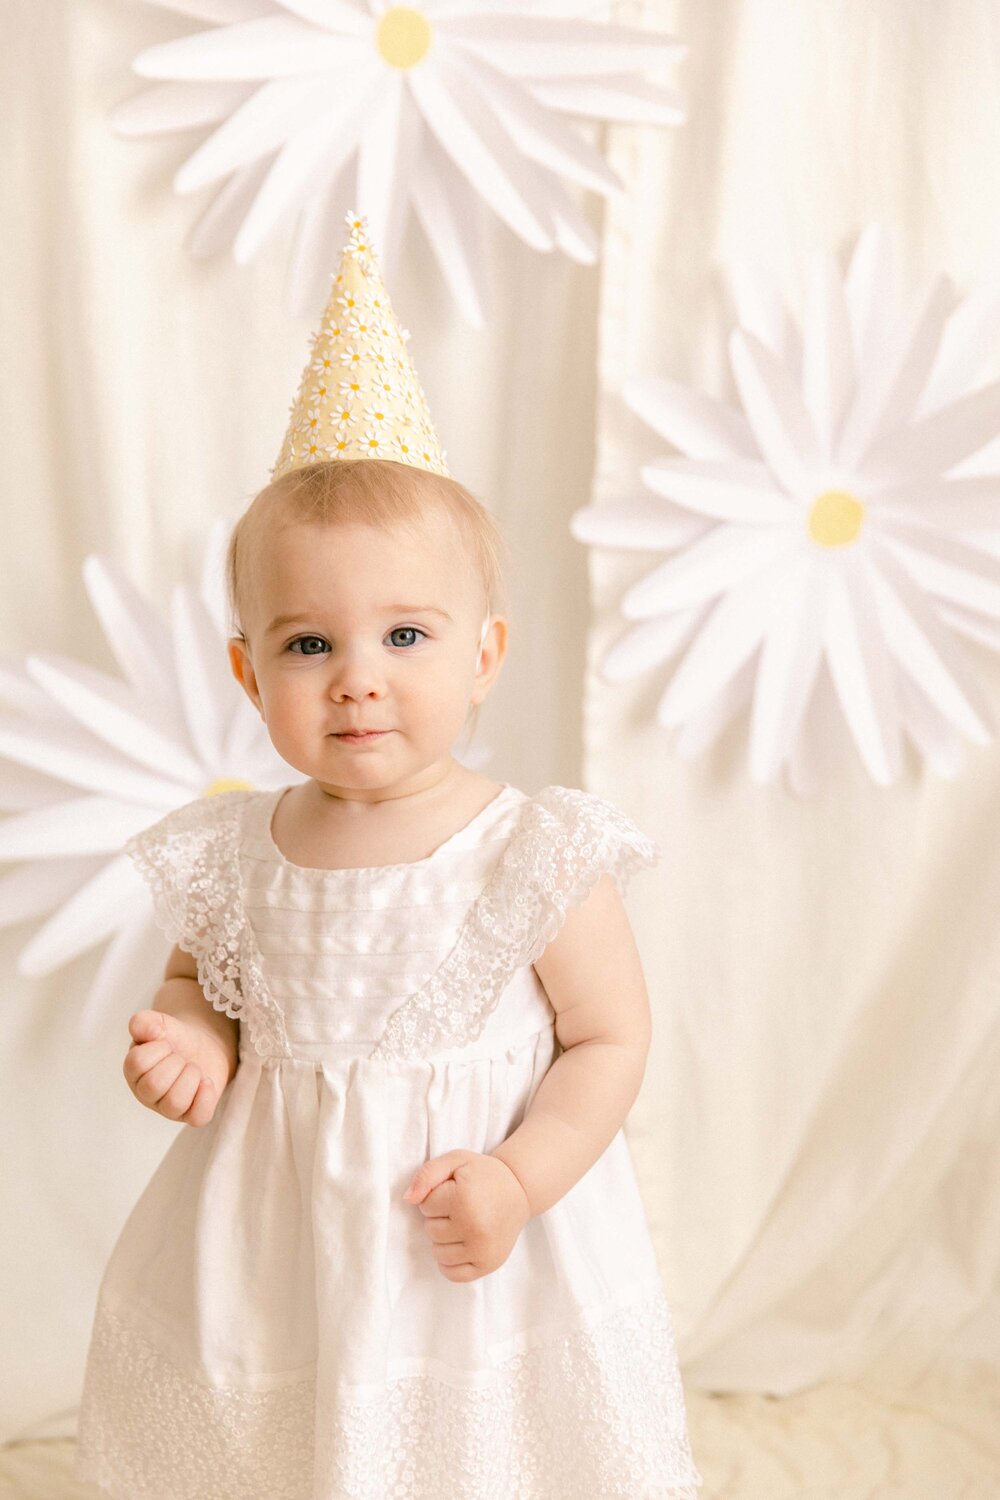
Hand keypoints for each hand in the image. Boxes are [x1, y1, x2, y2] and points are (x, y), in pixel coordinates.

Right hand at [123, 1009, 231, 1126]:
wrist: (201, 1047)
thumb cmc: (174, 1038)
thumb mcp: (158, 1023)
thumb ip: (144, 1022)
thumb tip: (152, 1031)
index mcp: (133, 1071)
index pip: (137, 1063)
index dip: (157, 1048)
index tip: (166, 1043)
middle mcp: (146, 1094)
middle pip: (153, 1086)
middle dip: (175, 1063)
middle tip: (181, 1057)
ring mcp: (168, 1108)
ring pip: (174, 1103)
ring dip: (190, 1077)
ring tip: (193, 1068)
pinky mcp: (192, 1114)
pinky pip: (198, 1117)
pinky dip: (206, 1097)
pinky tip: (206, 1081)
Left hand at [403, 1149, 530, 1282]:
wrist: (520, 1190)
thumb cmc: (482, 1175)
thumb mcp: (455, 1161)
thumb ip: (427, 1174)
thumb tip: (408, 1199)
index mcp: (464, 1199)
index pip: (424, 1206)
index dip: (435, 1196)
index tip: (453, 1191)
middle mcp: (474, 1227)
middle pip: (430, 1230)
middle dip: (439, 1217)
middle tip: (460, 1207)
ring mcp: (482, 1249)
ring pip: (438, 1253)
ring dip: (444, 1239)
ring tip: (462, 1223)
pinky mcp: (488, 1265)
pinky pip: (453, 1274)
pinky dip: (450, 1262)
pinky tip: (461, 1244)